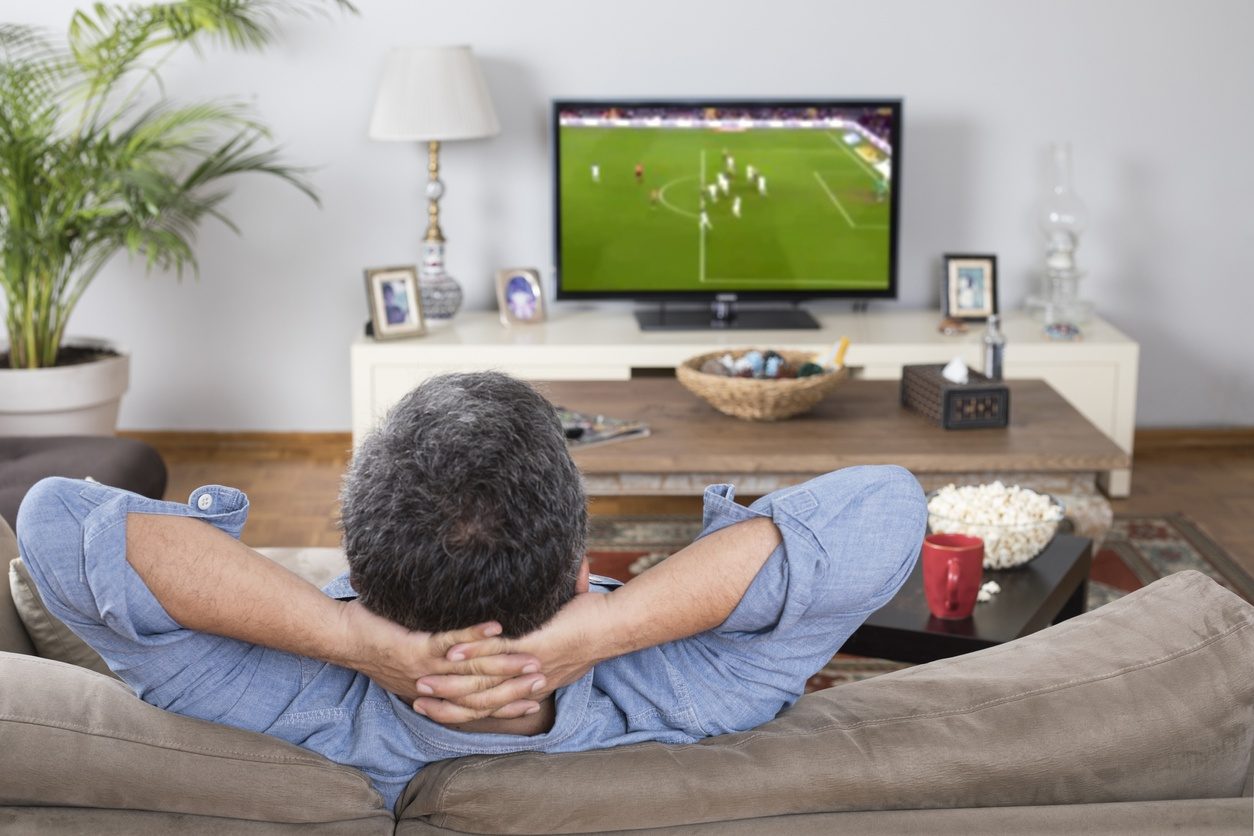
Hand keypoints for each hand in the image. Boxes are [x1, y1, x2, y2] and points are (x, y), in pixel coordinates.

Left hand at [336, 600, 544, 713]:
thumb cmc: (377, 644)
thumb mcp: (410, 664)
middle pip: (482, 693)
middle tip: (544, 679)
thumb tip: (461, 660)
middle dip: (515, 687)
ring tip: (532, 656)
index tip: (535, 699)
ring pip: (472, 672)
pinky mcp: (415, 648)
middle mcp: (432, 687)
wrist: (342, 639)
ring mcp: (425, 669)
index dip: (507, 705)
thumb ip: (437, 664)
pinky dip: (476, 635)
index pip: (478, 706)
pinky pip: (451, 642)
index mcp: (433, 694)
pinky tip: (497, 626)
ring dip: (505, 663)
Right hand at [413, 591, 612, 719]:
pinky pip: (495, 655)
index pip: (488, 706)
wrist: (614, 626)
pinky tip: (448, 654)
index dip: (460, 710)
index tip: (433, 707)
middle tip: (416, 702)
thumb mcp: (559, 642)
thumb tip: (528, 639)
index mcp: (532, 687)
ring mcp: (529, 667)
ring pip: (482, 683)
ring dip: (449, 684)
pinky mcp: (533, 648)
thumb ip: (540, 642)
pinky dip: (471, 654)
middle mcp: (528, 684)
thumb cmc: (589, 627)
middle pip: (479, 703)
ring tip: (422, 681)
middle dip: (445, 704)